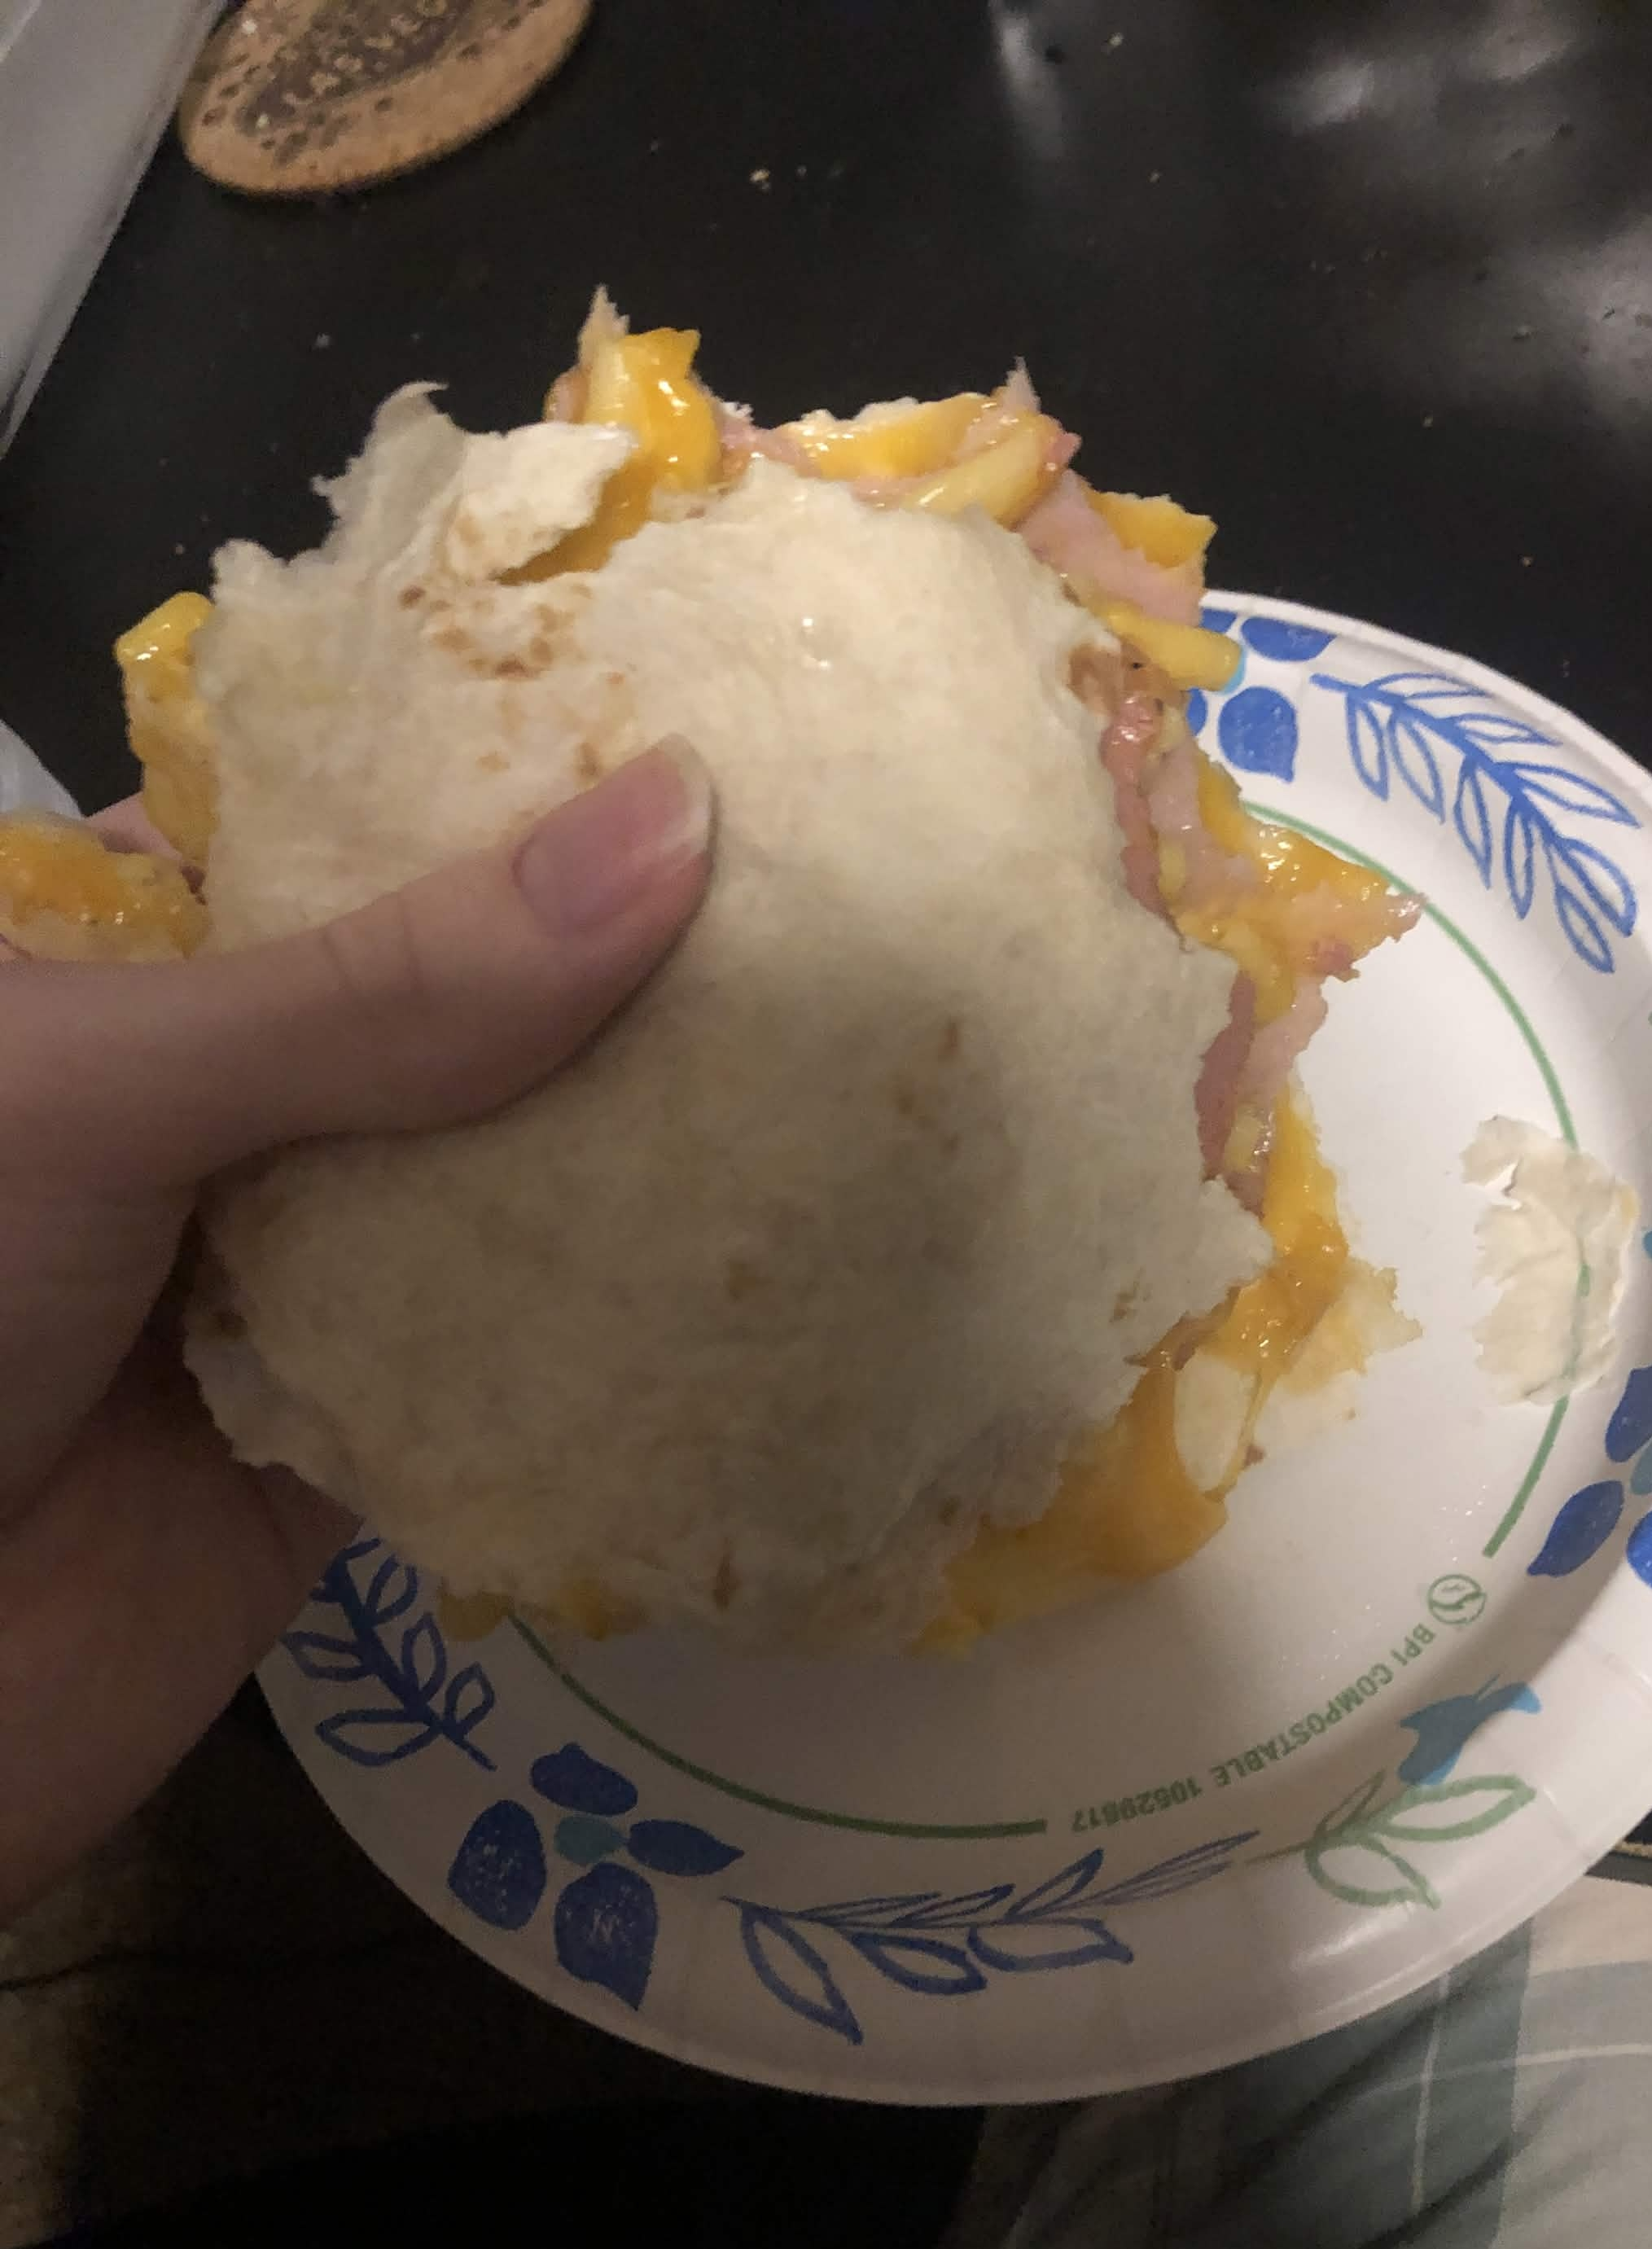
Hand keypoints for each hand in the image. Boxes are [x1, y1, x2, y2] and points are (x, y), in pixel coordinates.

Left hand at [0, 746, 710, 1918]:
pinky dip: (630, 1313)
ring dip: (640, 1130)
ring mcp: (285, 1262)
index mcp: (112, 966)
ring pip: (495, 1167)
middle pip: (441, 997)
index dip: (499, 771)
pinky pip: (518, 1349)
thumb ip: (378, 985)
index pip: (329, 822)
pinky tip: (788, 1236)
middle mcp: (206, 1100)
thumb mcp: (100, 1088)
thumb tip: (674, 823)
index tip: (696, 720)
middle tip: (824, 873)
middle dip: (606, 957)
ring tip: (850, 1024)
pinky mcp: (360, 1424)